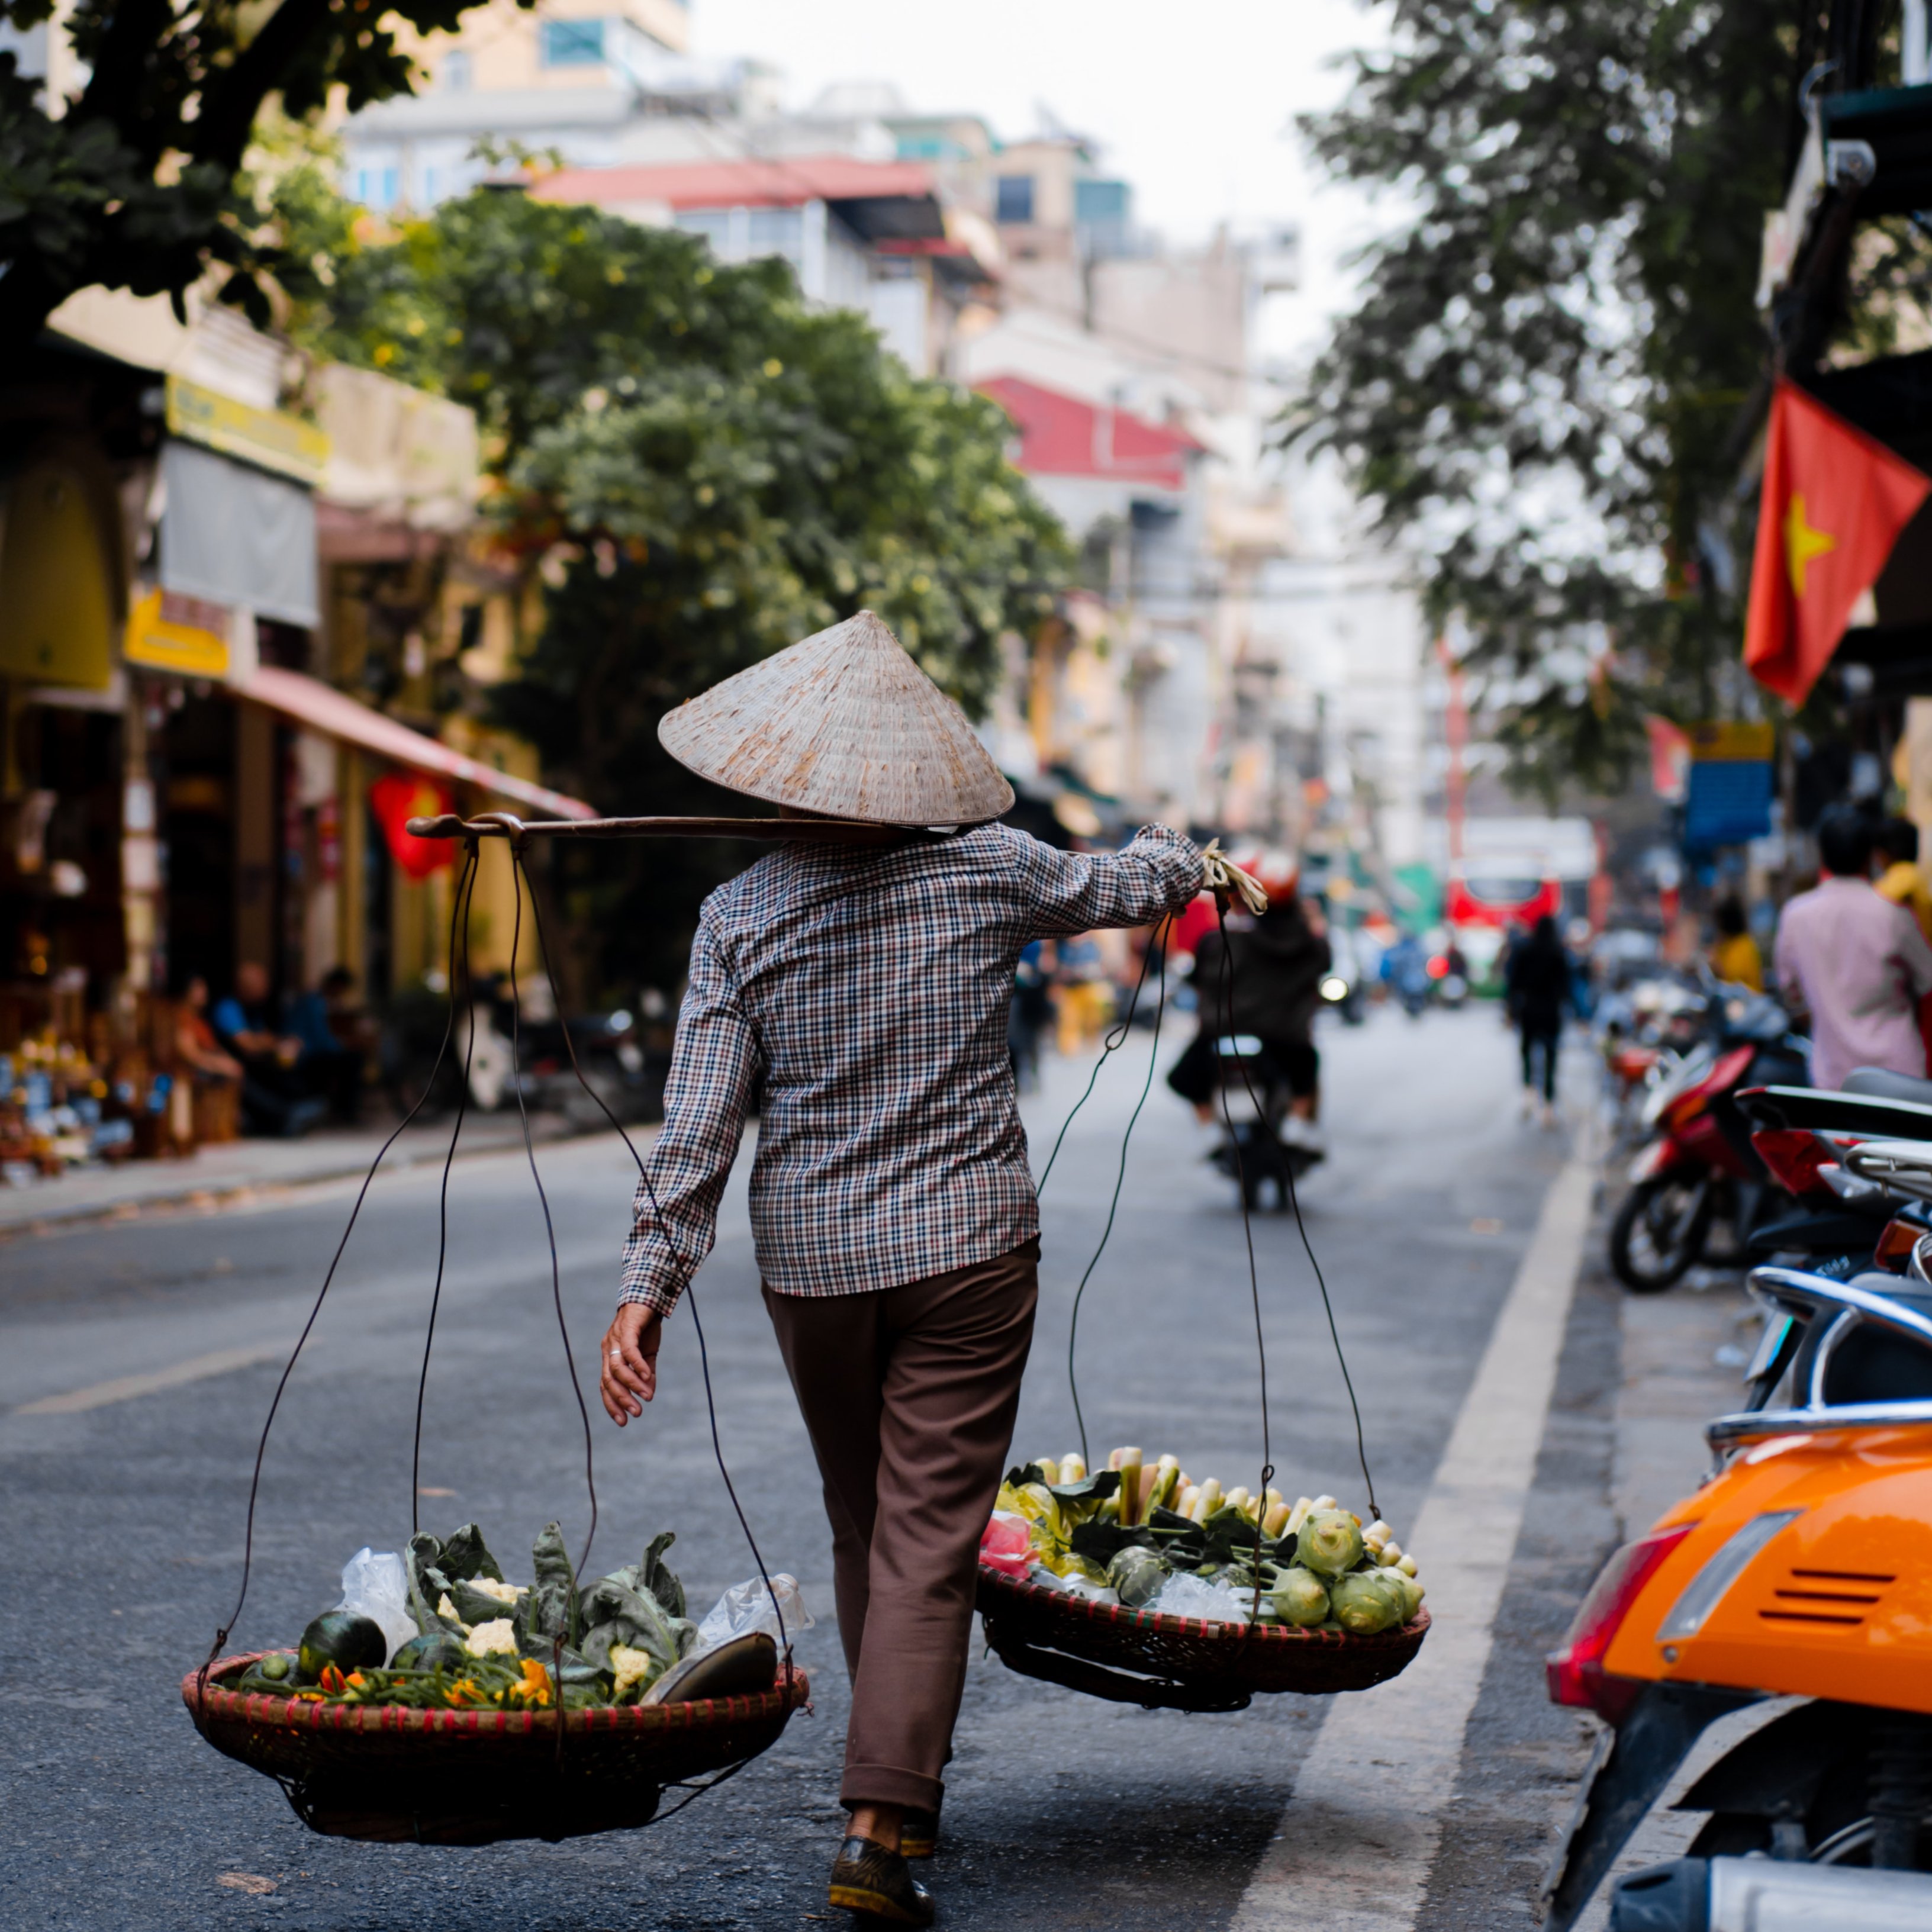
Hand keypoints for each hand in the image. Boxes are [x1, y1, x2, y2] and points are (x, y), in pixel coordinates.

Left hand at [599, 1304, 662, 1424]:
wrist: (650, 1297)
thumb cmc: (646, 1326)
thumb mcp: (648, 1354)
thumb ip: (647, 1373)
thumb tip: (648, 1394)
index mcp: (610, 1357)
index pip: (605, 1386)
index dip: (611, 1405)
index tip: (622, 1422)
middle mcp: (608, 1349)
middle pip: (608, 1380)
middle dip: (621, 1399)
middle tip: (636, 1414)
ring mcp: (615, 1339)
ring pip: (617, 1368)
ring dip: (631, 1385)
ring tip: (645, 1397)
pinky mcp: (627, 1329)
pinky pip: (629, 1351)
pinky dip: (637, 1365)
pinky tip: (647, 1376)